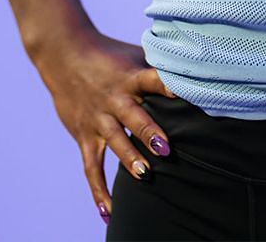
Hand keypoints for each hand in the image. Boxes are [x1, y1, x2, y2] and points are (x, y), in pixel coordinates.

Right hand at [28, 29, 175, 224]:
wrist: (63, 55)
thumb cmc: (112, 56)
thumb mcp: (137, 55)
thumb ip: (162, 65)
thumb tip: (202, 65)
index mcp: (133, 77)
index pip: (155, 80)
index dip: (171, 87)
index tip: (188, 95)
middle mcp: (115, 99)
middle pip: (134, 117)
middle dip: (149, 134)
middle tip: (166, 149)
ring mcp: (98, 119)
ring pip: (113, 142)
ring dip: (128, 159)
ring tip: (144, 175)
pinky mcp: (84, 135)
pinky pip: (91, 167)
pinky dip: (99, 190)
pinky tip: (109, 211)